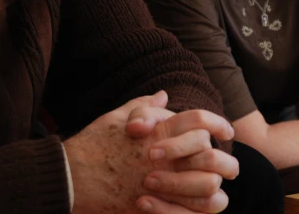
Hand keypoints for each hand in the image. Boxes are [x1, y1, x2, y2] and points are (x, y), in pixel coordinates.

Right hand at [64, 91, 236, 213]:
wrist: (69, 177)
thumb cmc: (93, 144)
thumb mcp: (118, 117)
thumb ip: (145, 107)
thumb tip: (164, 96)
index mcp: (157, 130)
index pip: (198, 120)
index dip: (217, 123)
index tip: (226, 131)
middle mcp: (162, 155)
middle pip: (209, 154)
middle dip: (224, 160)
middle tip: (230, 165)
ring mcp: (158, 181)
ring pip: (205, 185)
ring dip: (215, 185)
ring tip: (219, 187)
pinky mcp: (151, 205)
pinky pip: (187, 211)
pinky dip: (200, 209)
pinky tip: (204, 206)